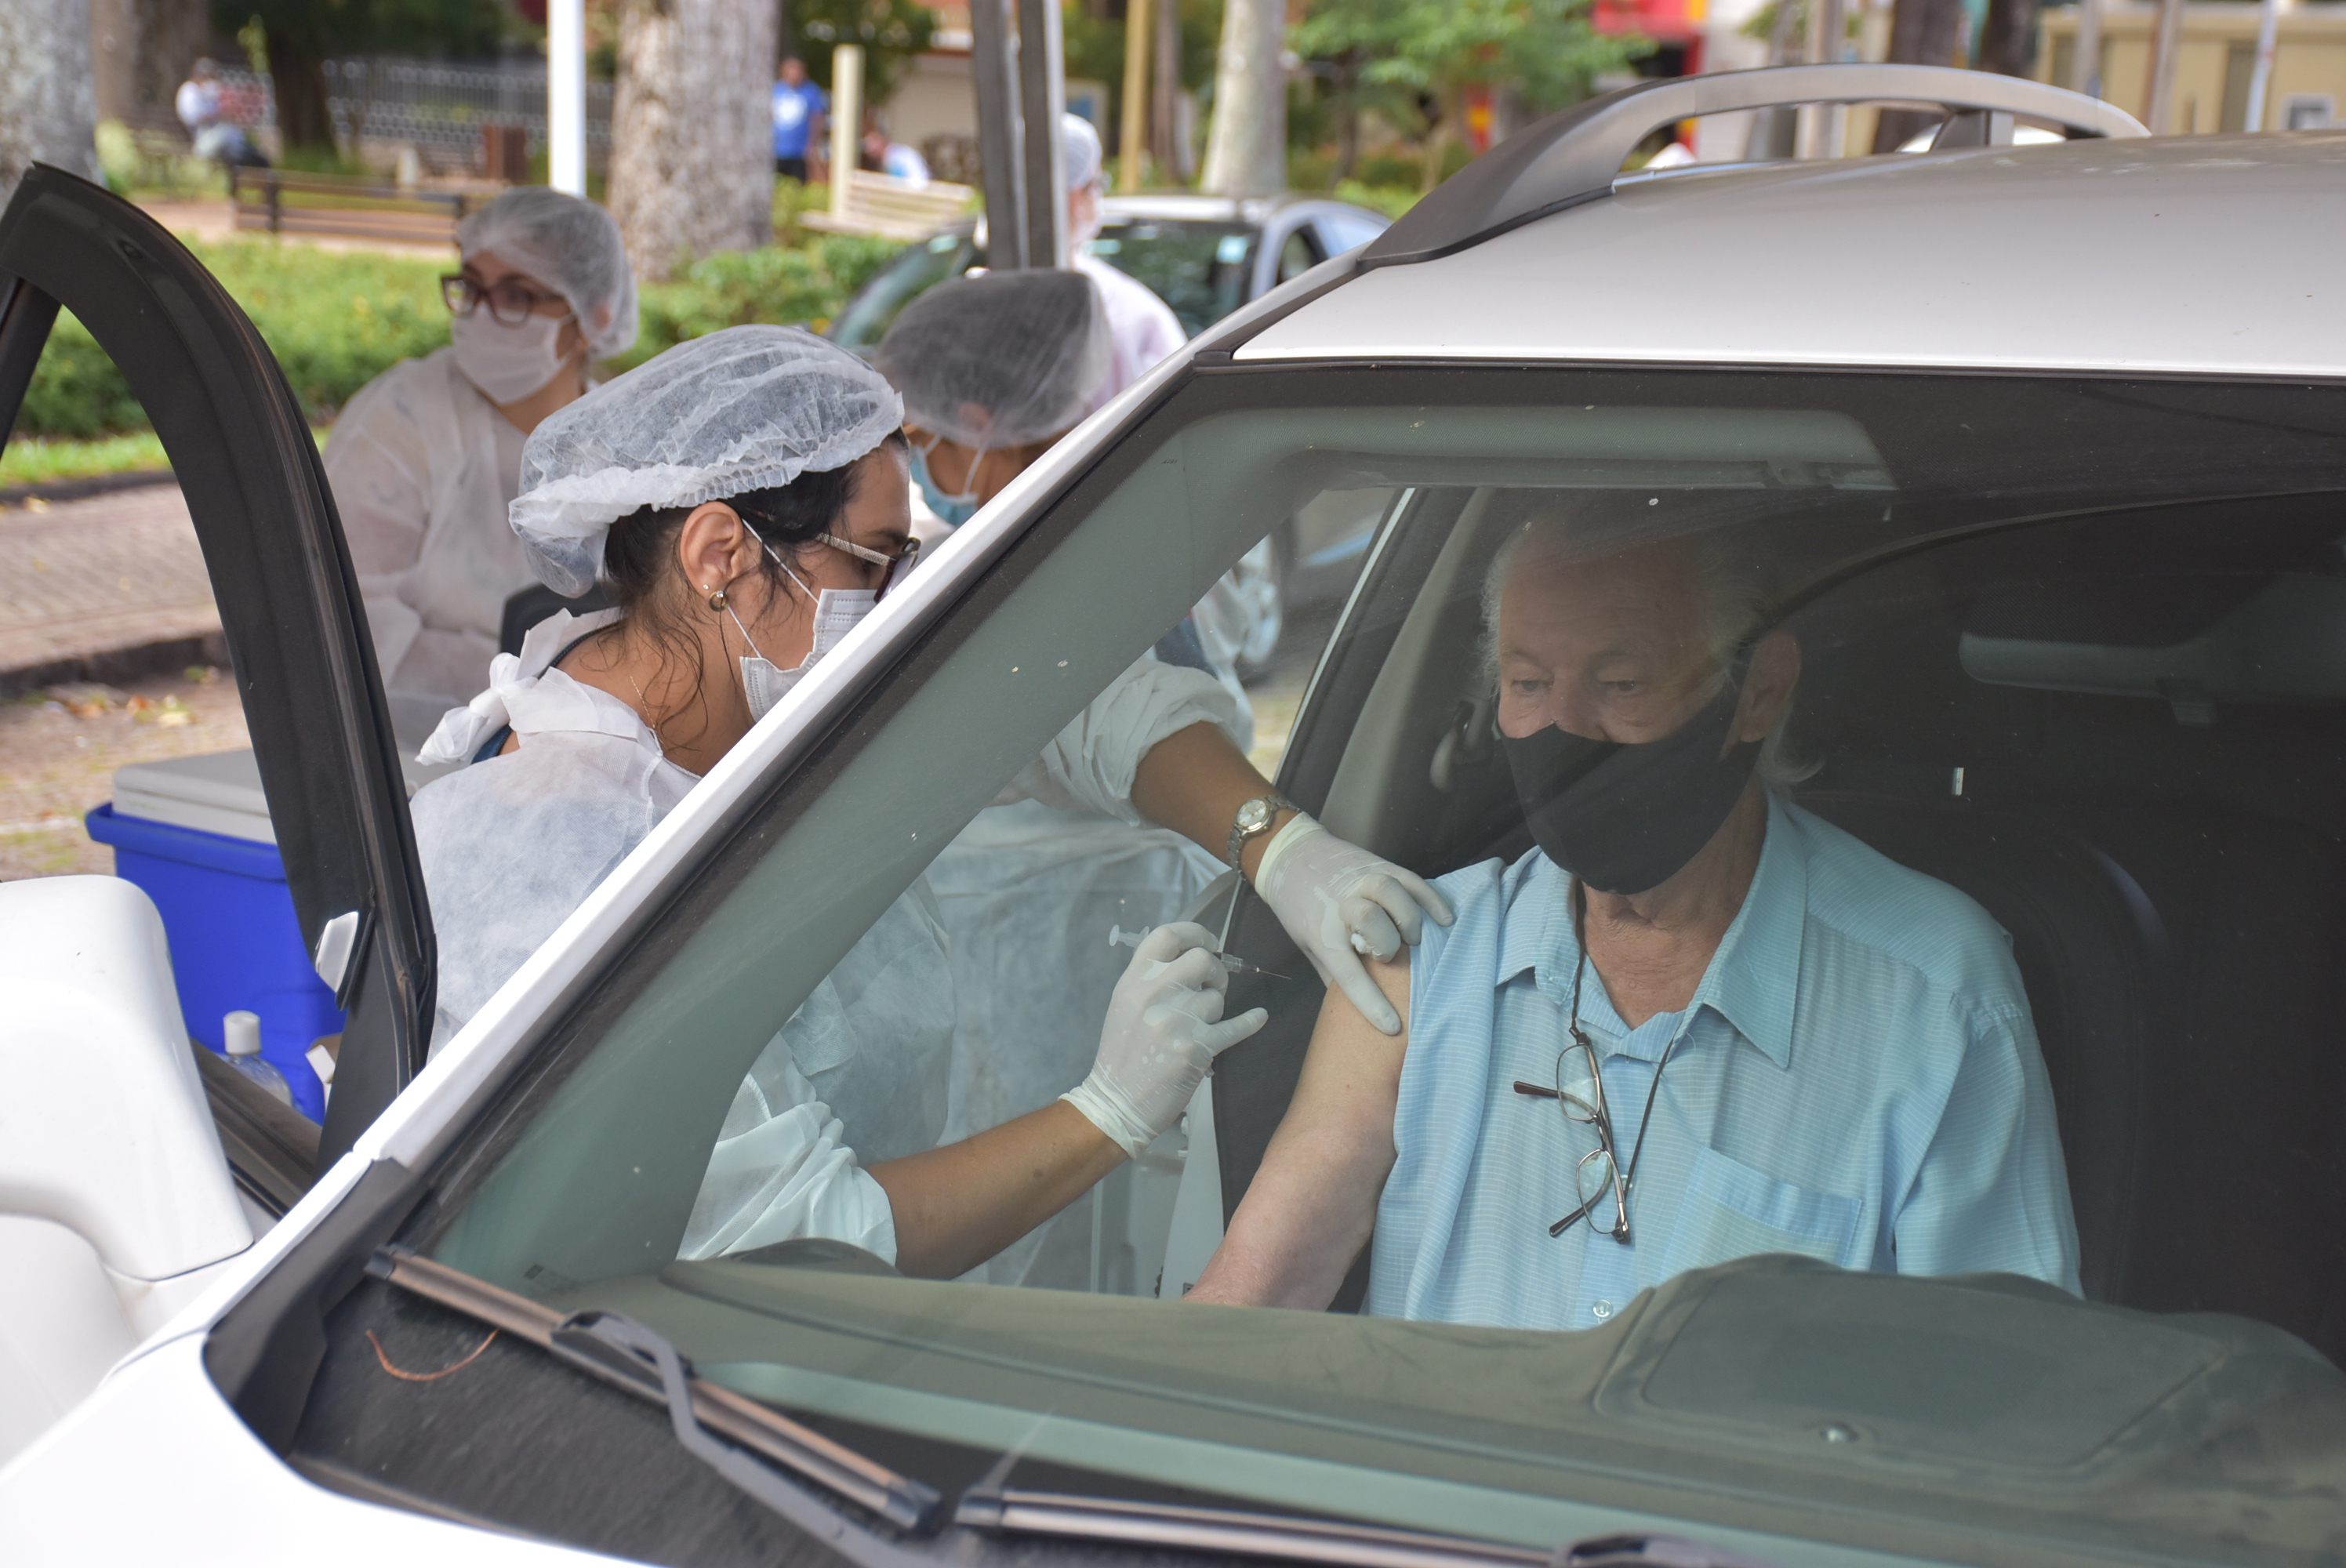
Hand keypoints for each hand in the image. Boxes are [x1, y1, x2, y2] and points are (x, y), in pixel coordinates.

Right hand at [1063, 921, 1267, 1157]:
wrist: (1116, 1103)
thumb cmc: (1121, 1056)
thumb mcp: (1125, 1005)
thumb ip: (1151, 978)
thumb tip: (1190, 957)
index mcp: (1133, 981)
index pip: (1168, 935)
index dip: (1195, 933)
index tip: (1208, 942)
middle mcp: (1153, 995)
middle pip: (1202, 959)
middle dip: (1216, 971)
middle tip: (1214, 986)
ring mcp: (1175, 1021)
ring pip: (1216, 998)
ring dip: (1217, 1009)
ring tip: (1202, 1024)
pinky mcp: (1195, 1048)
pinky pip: (1235, 1026)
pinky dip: (1251, 1021)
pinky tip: (1258, 1017)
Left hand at [1254, 815, 1451, 1034]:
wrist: (1290, 855)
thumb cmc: (1299, 907)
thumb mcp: (1307, 944)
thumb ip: (1333, 972)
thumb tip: (1355, 1009)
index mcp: (1321, 931)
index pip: (1348, 973)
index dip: (1371, 1002)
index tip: (1393, 1026)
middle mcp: (1341, 903)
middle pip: (1369, 920)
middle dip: (1388, 944)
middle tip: (1391, 956)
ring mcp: (1362, 880)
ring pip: (1392, 893)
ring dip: (1410, 919)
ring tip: (1415, 938)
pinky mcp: (1379, 864)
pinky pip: (1411, 880)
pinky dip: (1431, 899)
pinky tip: (1444, 918)